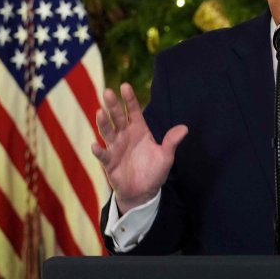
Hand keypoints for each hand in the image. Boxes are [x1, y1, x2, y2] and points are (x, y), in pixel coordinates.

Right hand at [90, 83, 187, 211]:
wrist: (143, 192)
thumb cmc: (154, 172)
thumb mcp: (165, 157)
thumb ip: (171, 142)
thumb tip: (185, 128)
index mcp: (139, 130)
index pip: (133, 111)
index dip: (129, 99)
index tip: (125, 86)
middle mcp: (125, 135)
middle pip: (117, 117)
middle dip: (113, 105)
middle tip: (107, 92)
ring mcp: (115, 147)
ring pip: (107, 132)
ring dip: (103, 123)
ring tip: (99, 112)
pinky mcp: (109, 162)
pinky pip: (103, 155)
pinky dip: (99, 151)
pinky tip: (95, 145)